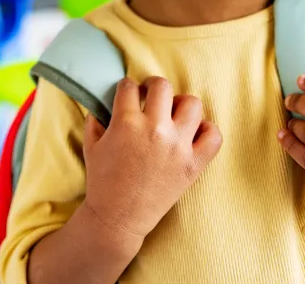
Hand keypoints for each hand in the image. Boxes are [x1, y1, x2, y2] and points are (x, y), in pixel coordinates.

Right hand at [83, 77, 222, 243]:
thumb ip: (95, 121)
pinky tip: (193, 134)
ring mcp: (177, 146)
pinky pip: (213, 136)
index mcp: (126, 123)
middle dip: (153, 87)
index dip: (127, 88)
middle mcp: (154, 129)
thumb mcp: (91, 147)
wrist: (118, 218)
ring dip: (181, 105)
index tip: (129, 95)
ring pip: (192, 104)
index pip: (129, 87)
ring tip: (174, 115)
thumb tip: (102, 105)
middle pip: (162, 86)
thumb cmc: (102, 183)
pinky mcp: (193, 164)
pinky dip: (207, 131)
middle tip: (151, 97)